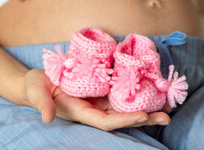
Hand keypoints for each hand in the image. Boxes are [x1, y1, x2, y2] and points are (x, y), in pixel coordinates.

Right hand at [24, 69, 170, 130]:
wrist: (36, 82)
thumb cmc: (35, 87)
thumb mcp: (35, 93)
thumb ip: (41, 104)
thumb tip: (45, 118)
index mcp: (80, 112)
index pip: (105, 121)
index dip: (123, 119)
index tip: (142, 115)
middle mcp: (93, 109)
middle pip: (121, 117)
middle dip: (143, 118)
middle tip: (167, 116)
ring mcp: (97, 99)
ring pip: (124, 106)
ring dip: (146, 106)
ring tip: (168, 105)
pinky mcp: (99, 88)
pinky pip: (119, 92)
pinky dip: (136, 92)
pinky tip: (151, 88)